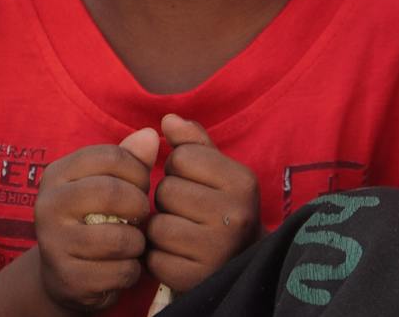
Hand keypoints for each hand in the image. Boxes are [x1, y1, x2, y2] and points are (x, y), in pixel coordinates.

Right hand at [31, 130, 160, 315]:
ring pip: (119, 239)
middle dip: (139, 206)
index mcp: (57, 174)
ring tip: (132, 244)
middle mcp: (48, 205)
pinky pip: (119, 272)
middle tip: (141, 215)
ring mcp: (54, 244)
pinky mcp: (68, 278)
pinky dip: (131, 272)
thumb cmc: (95, 220)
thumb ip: (130, 159)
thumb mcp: (108, 184)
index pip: (111, 156)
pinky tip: (122, 268)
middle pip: (112, 193)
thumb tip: (150, 134)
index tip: (140, 186)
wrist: (65, 276)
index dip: (138, 171)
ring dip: (137, 244)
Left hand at [146, 114, 261, 291]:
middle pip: (166, 191)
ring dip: (160, 229)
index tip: (193, 184)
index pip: (182, 156)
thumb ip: (193, 143)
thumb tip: (167, 119)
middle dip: (167, 200)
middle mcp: (236, 215)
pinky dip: (157, 257)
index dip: (177, 169)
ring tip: (180, 233)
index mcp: (242, 182)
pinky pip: (154, 258)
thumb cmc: (223, 208)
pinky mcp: (197, 278)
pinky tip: (176, 255)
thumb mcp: (218, 171)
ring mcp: (218, 249)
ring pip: (157, 225)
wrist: (243, 263)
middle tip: (185, 212)